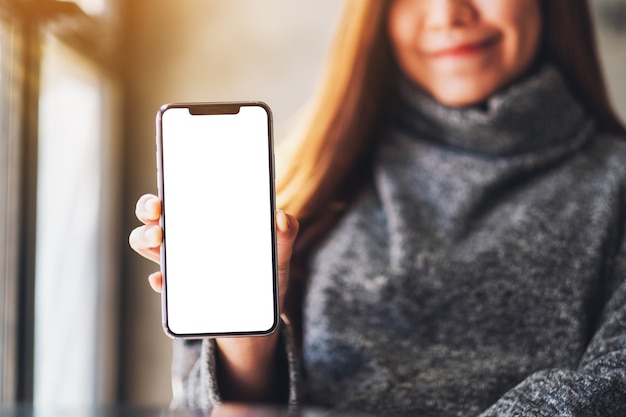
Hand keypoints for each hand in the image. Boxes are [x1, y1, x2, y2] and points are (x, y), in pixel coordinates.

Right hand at [128, 192, 299, 400]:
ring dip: (144, 238)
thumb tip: (281, 217)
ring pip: (147, 244)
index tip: (168, 190)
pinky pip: (160, 283)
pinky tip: (162, 280)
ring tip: (159, 241)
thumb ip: (285, 235)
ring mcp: (179, 264)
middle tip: (158, 212)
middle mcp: (187, 238)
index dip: (167, 188)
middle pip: (154, 216)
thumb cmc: (264, 277)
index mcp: (208, 220)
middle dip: (148, 209)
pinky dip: (158, 280)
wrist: (258, 320)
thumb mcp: (278, 255)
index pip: (181, 196)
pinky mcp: (178, 293)